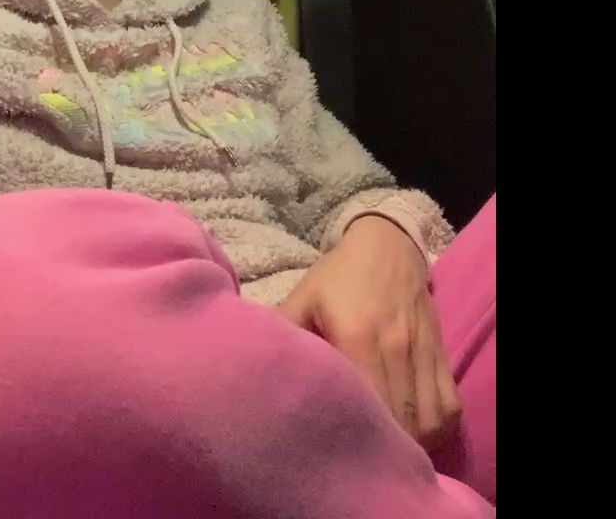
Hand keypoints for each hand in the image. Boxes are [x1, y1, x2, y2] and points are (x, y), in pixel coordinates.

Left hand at [278, 215, 460, 449]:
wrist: (386, 244)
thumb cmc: (338, 274)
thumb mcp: (302, 295)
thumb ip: (280, 328)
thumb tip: (247, 359)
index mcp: (355, 333)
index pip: (363, 400)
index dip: (352, 429)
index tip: (334, 442)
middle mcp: (394, 346)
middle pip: (399, 419)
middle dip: (380, 444)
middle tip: (356, 452)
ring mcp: (421, 351)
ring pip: (427, 419)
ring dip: (409, 441)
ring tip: (385, 446)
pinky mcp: (439, 353)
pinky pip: (448, 406)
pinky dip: (435, 428)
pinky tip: (413, 432)